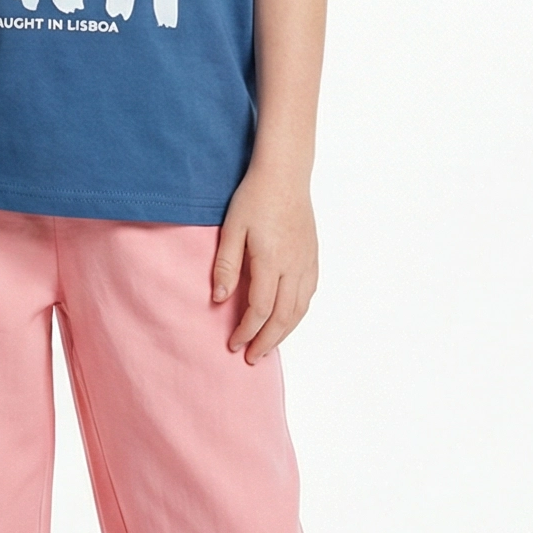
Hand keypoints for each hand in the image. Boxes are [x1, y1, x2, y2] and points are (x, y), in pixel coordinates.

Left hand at [212, 161, 318, 363]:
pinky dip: (298, 314)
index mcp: (271, 260)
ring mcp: (307, 262)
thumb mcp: (231, 229)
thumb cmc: (254, 198)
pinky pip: (309, 294)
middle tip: (252, 358)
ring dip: (284, 332)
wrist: (285, 175)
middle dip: (266, 341)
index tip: (233, 344)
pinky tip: (288, 319)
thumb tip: (219, 300)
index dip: (246, 331)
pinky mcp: (313, 256)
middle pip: (282, 316)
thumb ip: (225, 266)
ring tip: (268, 346)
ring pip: (299, 309)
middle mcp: (293, 266)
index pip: (259, 309)